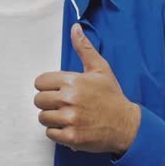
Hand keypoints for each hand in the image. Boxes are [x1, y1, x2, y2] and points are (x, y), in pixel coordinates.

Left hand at [33, 23, 140, 155]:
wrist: (126, 125)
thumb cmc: (112, 96)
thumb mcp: (100, 69)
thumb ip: (84, 48)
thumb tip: (75, 28)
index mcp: (73, 81)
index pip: (40, 82)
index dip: (47, 86)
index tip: (57, 90)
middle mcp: (69, 99)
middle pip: (38, 100)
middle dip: (48, 102)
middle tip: (62, 104)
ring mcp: (70, 119)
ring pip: (42, 117)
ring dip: (52, 118)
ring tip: (66, 116)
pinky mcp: (71, 137)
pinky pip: (50, 133)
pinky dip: (57, 132)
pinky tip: (70, 127)